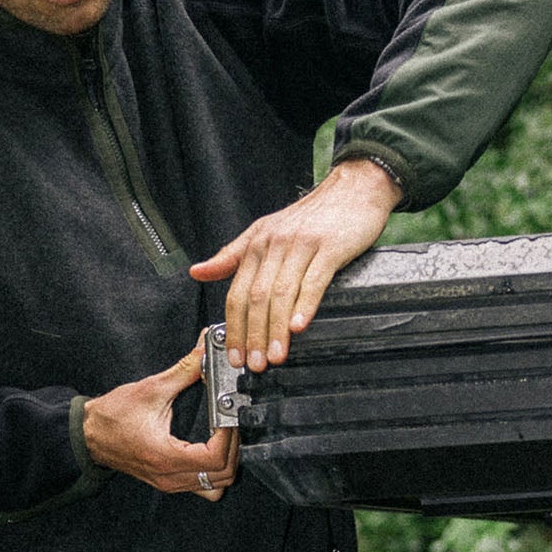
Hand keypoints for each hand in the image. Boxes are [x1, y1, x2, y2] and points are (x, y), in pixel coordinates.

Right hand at [81, 343, 239, 501]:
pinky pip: (203, 487)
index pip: (215, 458)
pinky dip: (214, 472)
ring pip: (216, 486)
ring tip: (224, 438)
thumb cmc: (112, 417)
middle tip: (231, 424)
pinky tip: (212, 450)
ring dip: (227, 464)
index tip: (229, 417)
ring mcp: (170, 483)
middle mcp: (169, 477)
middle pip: (222, 476)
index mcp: (165, 457)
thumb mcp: (150, 389)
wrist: (89, 435)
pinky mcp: (169, 482)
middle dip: (234, 449)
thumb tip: (205, 351)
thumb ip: (184, 370)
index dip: (229, 437)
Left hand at [189, 156, 402, 371]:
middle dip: (253, 335)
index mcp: (257, 244)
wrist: (353, 189)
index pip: (237, 292)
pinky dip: (304, 306)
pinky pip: (314, 280)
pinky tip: (299, 327)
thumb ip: (231, 256)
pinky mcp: (330, 247)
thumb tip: (198, 272)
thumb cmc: (313, 215)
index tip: (234, 353)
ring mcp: (302, 245)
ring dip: (276, 330)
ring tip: (275, 355)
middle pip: (256, 297)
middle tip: (254, 363)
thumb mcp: (264, 231)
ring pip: (281, 293)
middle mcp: (276, 244)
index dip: (234, 327)